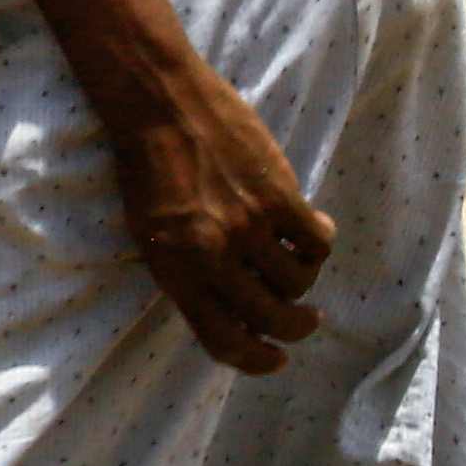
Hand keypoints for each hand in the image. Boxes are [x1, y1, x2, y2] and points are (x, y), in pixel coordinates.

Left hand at [100, 61, 332, 372]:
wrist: (158, 104)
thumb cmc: (147, 170)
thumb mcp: (150, 237)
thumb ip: (188, 276)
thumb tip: (232, 311)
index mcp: (177, 273)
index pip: (225, 341)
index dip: (257, 361)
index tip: (276, 358)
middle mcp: (213, 256)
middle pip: (271, 318)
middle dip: (294, 328)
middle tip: (304, 320)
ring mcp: (248, 226)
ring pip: (297, 280)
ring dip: (302, 280)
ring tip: (296, 264)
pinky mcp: (278, 194)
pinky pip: (316, 241)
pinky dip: (318, 243)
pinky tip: (310, 231)